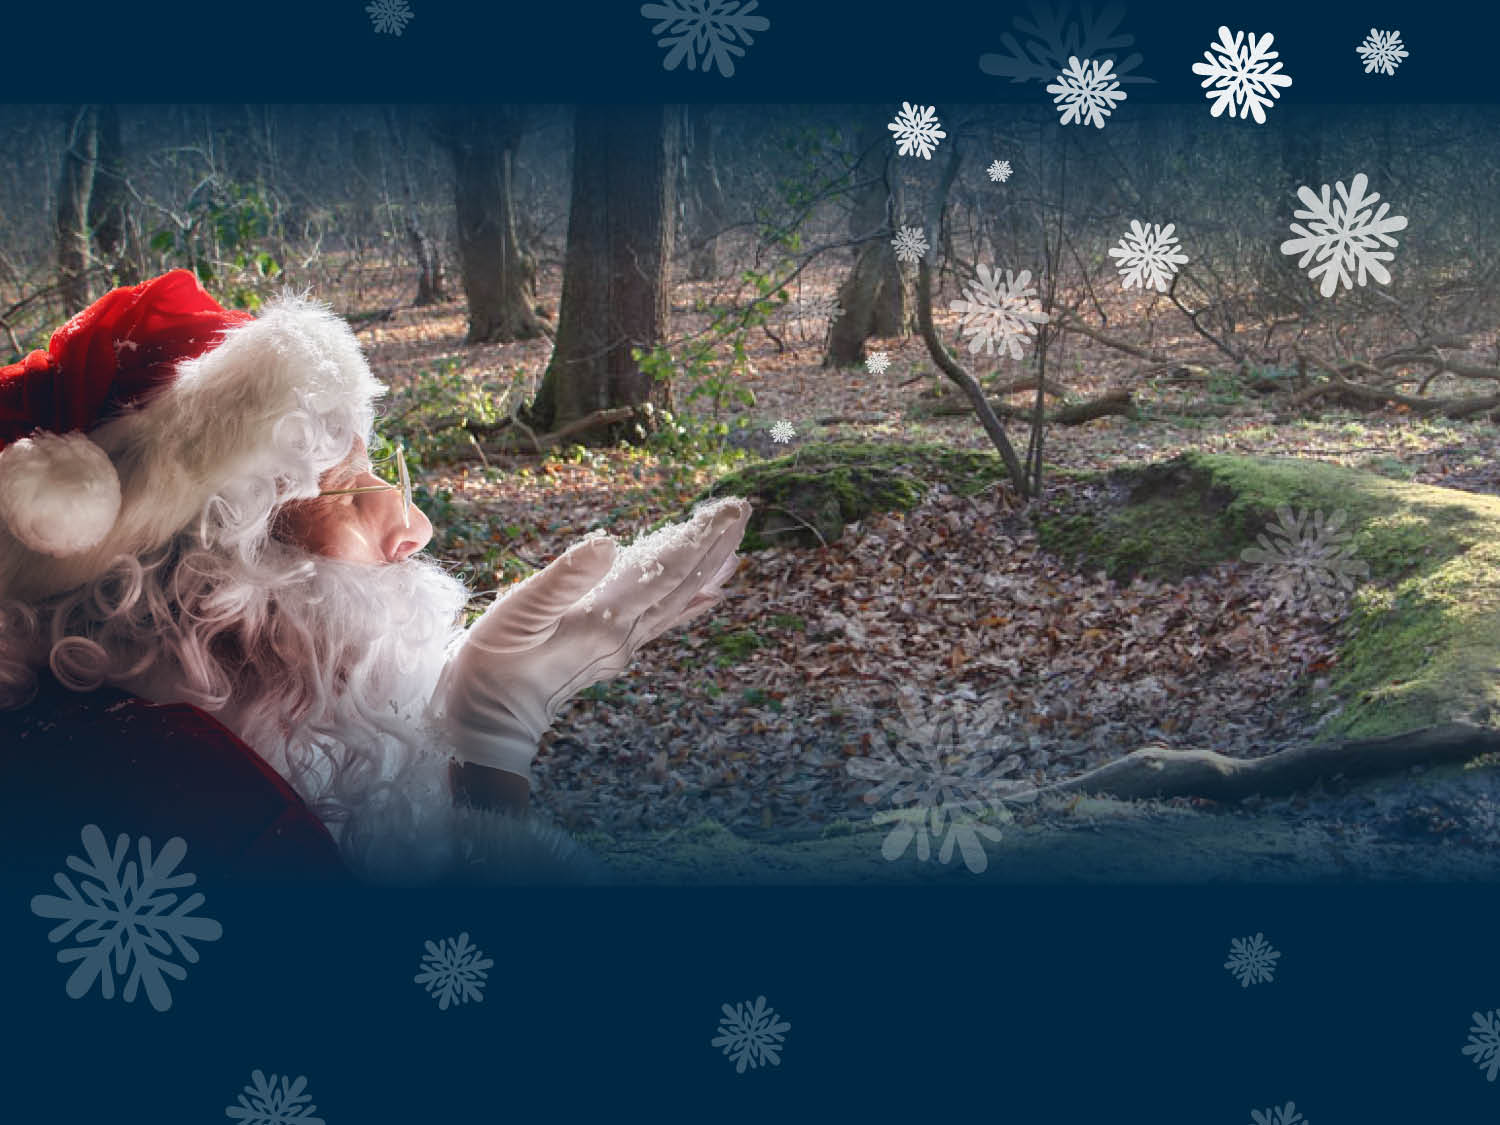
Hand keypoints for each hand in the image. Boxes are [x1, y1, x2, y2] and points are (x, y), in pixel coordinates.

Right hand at [430, 497, 751, 777]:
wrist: (490, 718)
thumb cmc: (496, 661)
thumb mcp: (521, 610)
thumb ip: (566, 576)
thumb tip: (610, 542)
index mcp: (608, 619)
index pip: (669, 571)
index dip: (700, 537)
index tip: (729, 508)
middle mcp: (626, 635)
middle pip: (685, 585)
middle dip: (716, 546)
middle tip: (742, 509)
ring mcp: (623, 646)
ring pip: (679, 601)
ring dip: (708, 569)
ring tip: (734, 540)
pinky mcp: (613, 652)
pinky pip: (665, 620)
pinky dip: (692, 602)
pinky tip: (710, 595)